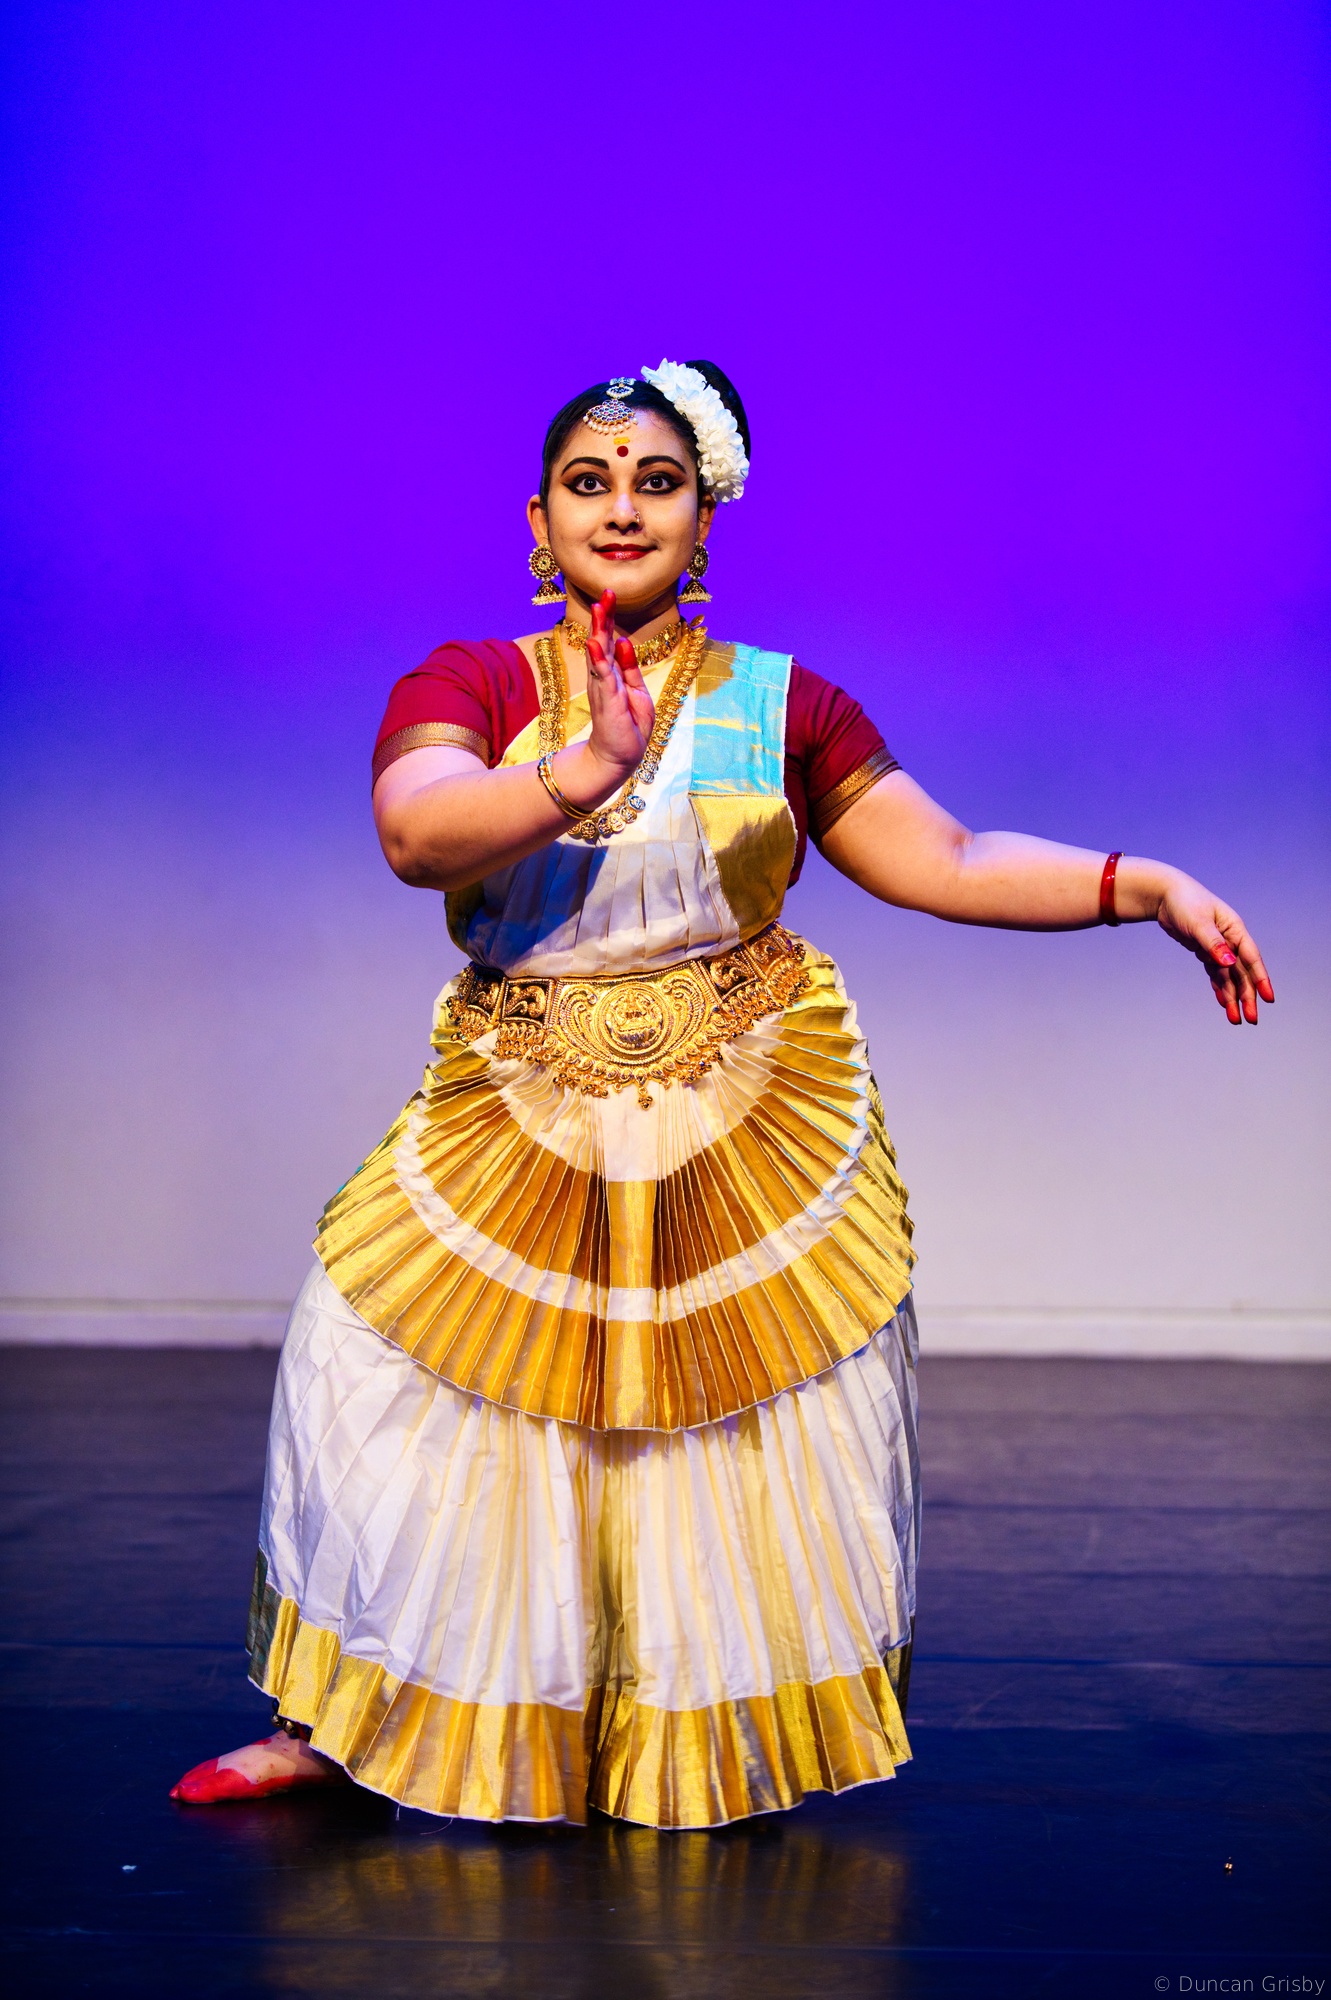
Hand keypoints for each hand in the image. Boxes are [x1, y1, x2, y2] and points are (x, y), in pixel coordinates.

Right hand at [583, 590, 653, 782]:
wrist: (619, 757)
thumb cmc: (628, 726)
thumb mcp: (636, 692)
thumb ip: (629, 667)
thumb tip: (623, 640)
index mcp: (613, 673)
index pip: (610, 640)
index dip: (609, 618)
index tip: (610, 595)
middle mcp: (604, 676)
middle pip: (602, 640)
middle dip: (603, 616)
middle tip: (606, 593)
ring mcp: (604, 687)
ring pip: (600, 653)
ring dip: (599, 630)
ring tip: (599, 608)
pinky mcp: (607, 700)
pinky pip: (603, 675)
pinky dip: (599, 658)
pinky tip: (595, 642)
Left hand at [1152, 871, 1274, 1024]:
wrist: (1165, 895)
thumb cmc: (1184, 902)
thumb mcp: (1198, 923)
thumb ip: (1214, 943)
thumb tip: (1230, 962)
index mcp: (1235, 929)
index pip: (1251, 958)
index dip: (1261, 979)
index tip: (1268, 998)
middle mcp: (1230, 940)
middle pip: (1242, 972)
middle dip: (1247, 996)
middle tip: (1250, 1019)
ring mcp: (1218, 947)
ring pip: (1229, 976)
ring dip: (1233, 997)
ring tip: (1236, 1019)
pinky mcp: (1205, 951)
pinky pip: (1216, 973)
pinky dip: (1220, 988)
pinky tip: (1224, 1003)